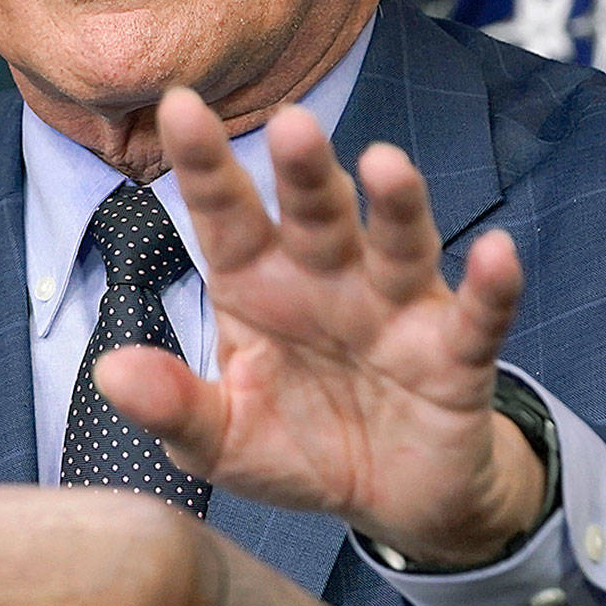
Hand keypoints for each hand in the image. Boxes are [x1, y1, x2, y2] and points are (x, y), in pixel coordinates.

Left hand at [93, 88, 545, 567]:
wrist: (392, 500)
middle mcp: (327, 277)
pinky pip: (476, 316)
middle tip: (291, 123)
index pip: (225, 214)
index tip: (177, 105)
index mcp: (257, 283)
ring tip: (386, 164)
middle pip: (314, 212)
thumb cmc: (296, 443)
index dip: (204, 163)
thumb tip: (109, 372)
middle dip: (304, 170)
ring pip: (397, 244)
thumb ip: (173, 406)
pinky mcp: (455, 354)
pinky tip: (496, 253)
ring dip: (396, 205)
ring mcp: (395, 309)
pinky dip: (489, 286)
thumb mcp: (220, 439)